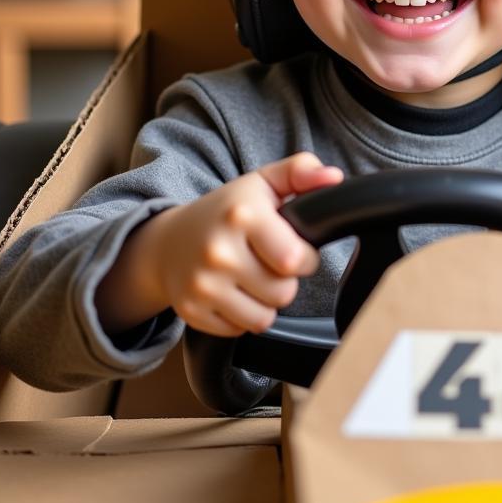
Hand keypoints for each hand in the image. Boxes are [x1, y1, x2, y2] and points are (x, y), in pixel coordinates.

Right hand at [96, 152, 342, 336]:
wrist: (167, 241)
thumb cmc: (226, 211)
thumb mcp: (263, 182)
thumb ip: (301, 172)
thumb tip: (334, 178)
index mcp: (242, 216)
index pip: (296, 260)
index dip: (305, 257)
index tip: (293, 246)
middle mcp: (219, 251)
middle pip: (284, 293)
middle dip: (285, 281)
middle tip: (269, 262)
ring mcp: (202, 284)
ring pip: (264, 318)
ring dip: (266, 302)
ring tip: (252, 278)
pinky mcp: (191, 311)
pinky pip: (240, 330)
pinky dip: (242, 316)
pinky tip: (233, 291)